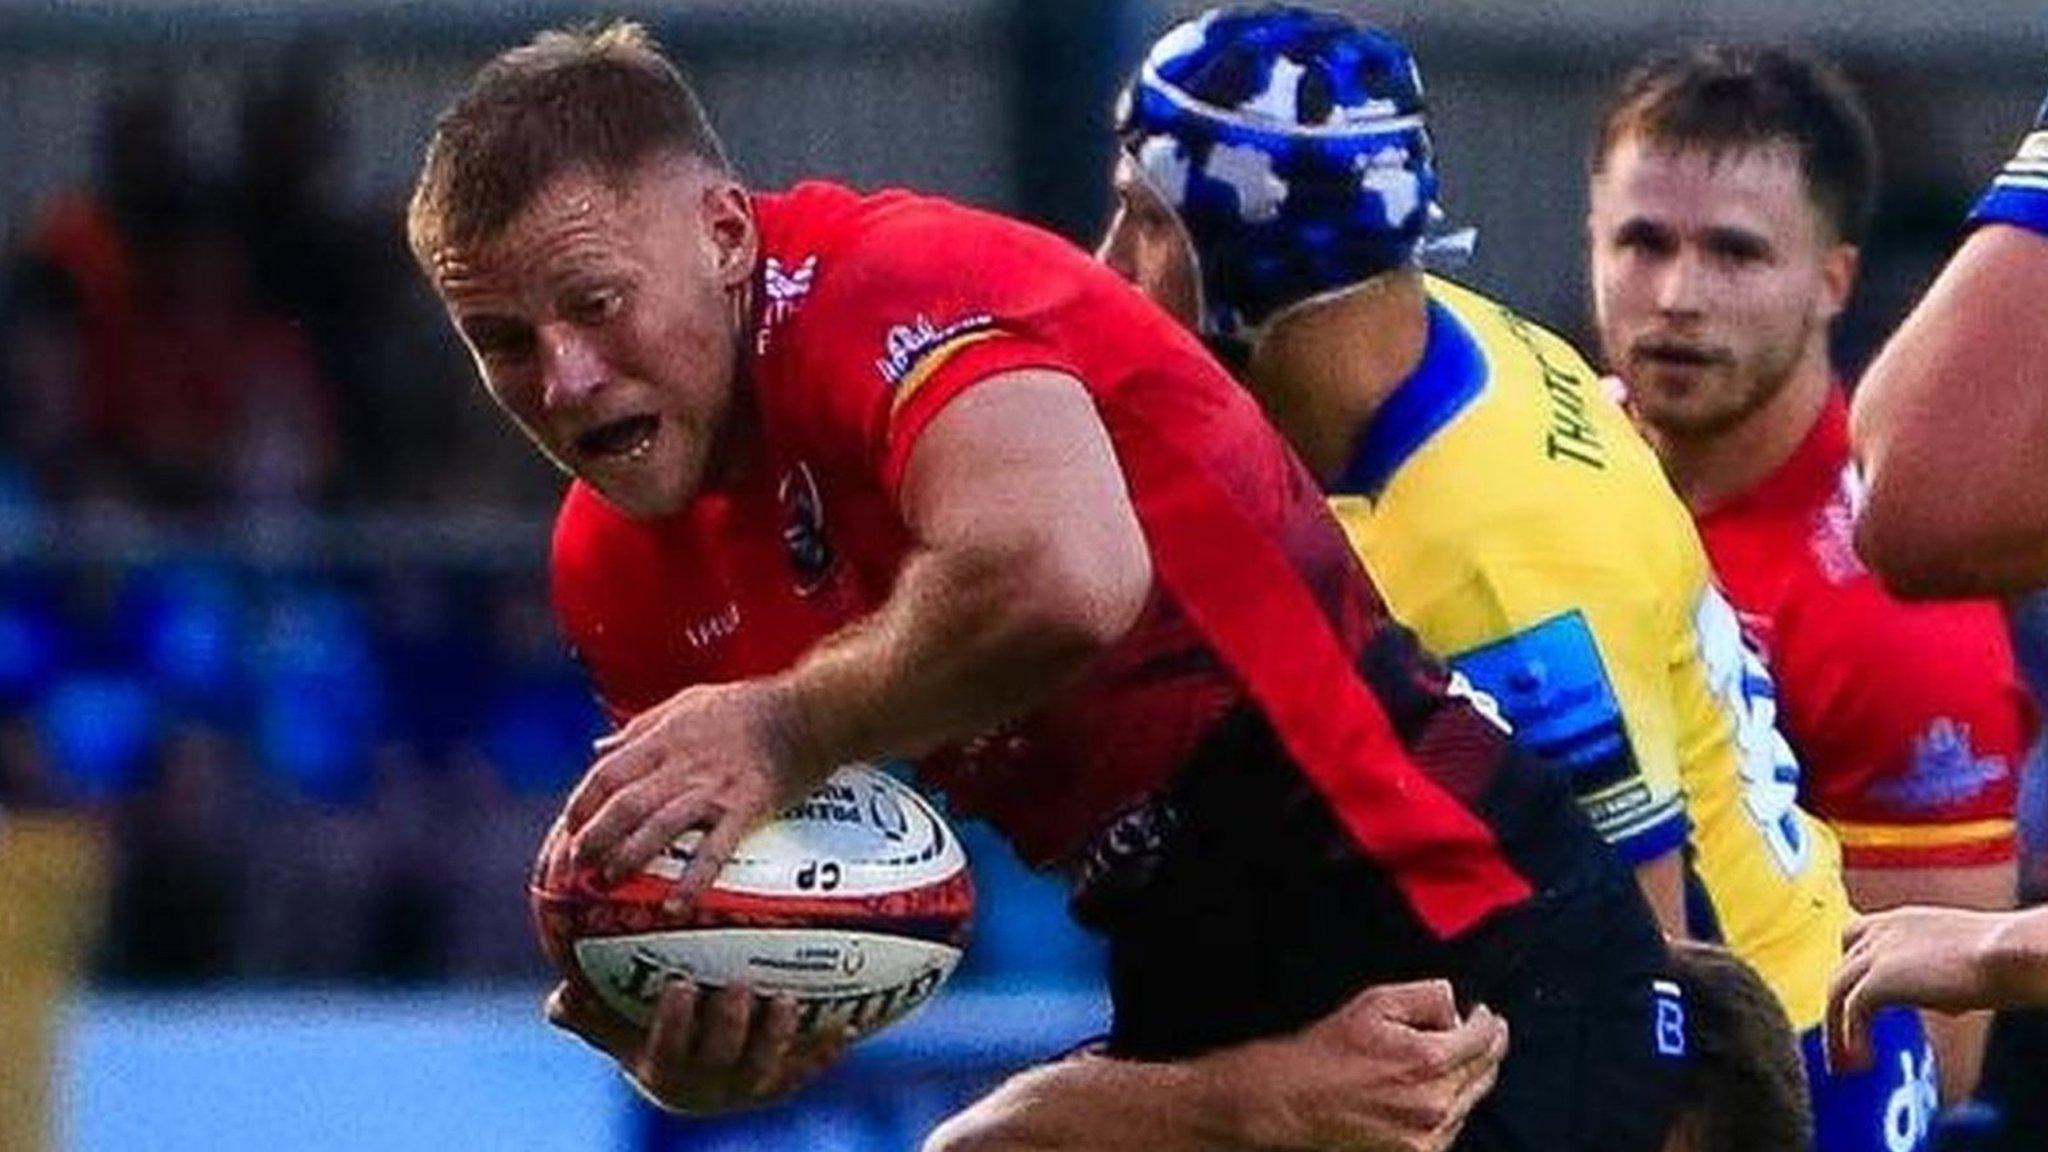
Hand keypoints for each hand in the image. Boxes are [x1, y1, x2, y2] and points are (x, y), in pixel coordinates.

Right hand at [545, 978, 851, 1114]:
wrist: (691, 1082)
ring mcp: (750, 1086)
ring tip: (788, 999)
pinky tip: (849, 1024)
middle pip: (723, 1058)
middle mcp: (710, 1084)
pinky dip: (827, 1048)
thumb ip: (586, 1015)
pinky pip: (808, 1068)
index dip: (676, 1023)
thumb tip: (556, 995)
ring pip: (768, 1066)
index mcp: (666, 1070)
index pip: (668, 1050)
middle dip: (734, 1025)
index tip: (682, 985)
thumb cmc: (647, 1039)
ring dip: (779, 1036)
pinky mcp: (784, 1081)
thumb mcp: (614, 1031)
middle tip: (743, 986)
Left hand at [553, 679, 812, 907]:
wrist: (807, 712)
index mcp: (662, 739)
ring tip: (608, 882)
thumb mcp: (685, 701)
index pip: (604, 775)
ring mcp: (711, 789)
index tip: (564, 833)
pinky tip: (676, 905)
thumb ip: (640, 726)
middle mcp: (680, 765)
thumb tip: (599, 747)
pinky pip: (714, 849)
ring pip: (658, 827)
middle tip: (573, 870)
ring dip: (628, 857)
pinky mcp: (745, 808)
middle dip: (591, 839)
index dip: (579, 807)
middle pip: (622, 805)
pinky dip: (694, 879)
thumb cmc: (747, 705)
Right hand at [1221, 979, 1508, 1151]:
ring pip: (1472, 1099)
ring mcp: (1430, 1135)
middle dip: (1486, 1047)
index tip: (1484, 1015)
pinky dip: (1450, 1105)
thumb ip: (1427, 996)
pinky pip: (1453, 1124)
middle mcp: (1436, 1103)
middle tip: (1482, 1032)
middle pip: (1486, 1071)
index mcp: (1429, 1061)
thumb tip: (1456, 1006)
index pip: (1485, 1038)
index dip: (1488, 1022)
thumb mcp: (1375, 1003)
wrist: (1295, 1102)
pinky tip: (1429, 1090)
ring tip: (1447, 1060)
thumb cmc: (1330, 1052)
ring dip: (1467, 1077)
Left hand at [1826, 905, 2009, 1072]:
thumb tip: (1945, 1003)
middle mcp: (1883, 931)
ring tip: (1844, 1060)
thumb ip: (1940, 973)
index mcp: (1904, 921)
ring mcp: (1876, 953)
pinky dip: (1851, 1037)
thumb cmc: (2006, 957)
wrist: (2010, 954)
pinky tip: (1863, 1059)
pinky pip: (1851, 1012)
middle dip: (1841, 1000)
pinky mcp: (1879, 980)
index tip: (1859, 993)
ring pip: (1838, 991)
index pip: (1858, 935)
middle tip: (1846, 1032)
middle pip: (1842, 966)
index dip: (1855, 966)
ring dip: (1836, 1028)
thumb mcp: (1961, 958)